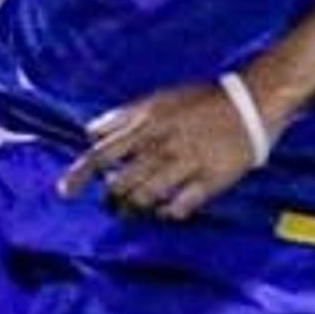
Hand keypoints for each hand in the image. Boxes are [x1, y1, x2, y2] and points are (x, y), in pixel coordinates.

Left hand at [60, 81, 265, 221]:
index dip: (80, 174)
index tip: (64, 191)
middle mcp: (161, 147)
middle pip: (121, 184)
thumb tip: (91, 132)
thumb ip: (122, 117)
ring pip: (146, 198)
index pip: (102, 154)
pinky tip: (166, 211)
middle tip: (112, 205)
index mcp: (146, 126)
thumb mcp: (156, 100)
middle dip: (111, 198)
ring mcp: (185, 165)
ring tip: (133, 211)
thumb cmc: (200, 102)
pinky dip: (167, 213)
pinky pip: (179, 207)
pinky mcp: (209, 181)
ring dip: (135, 209)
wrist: (249, 105)